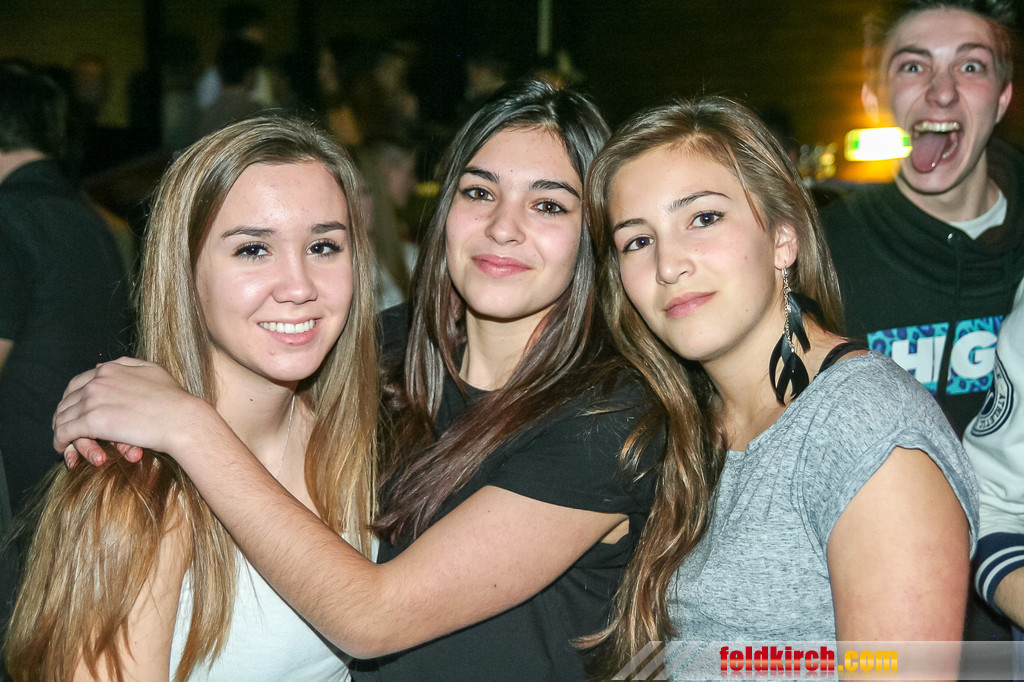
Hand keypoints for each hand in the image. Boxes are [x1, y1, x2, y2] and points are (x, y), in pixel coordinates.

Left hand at [54, 357, 207, 466]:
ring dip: (60, 430)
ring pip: (62, 417)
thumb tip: (103, 366)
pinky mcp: (93, 422)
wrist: (181, 419)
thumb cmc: (173, 398)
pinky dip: (60, 441)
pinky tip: (62, 448)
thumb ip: (126, 365)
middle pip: (67, 401)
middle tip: (65, 428)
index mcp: (109, 369)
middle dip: (63, 416)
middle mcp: (97, 382)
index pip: (77, 383)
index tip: (73, 411)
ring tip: (64, 441)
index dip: (71, 399)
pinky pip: (65, 432)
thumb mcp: (151, 370)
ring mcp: (93, 401)